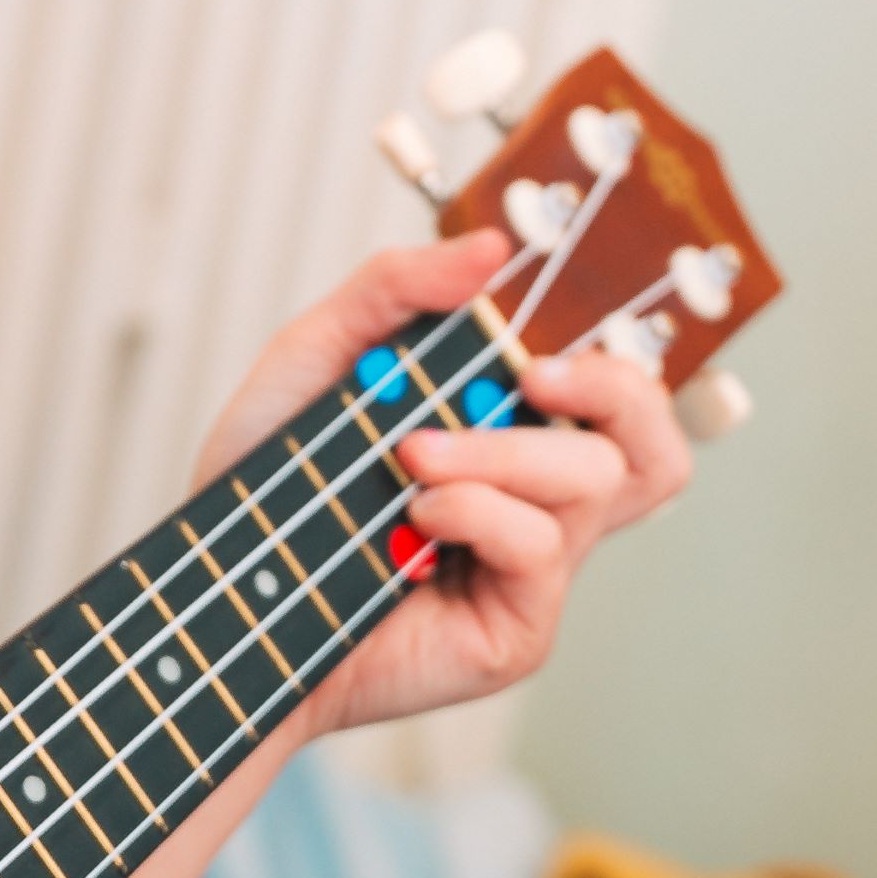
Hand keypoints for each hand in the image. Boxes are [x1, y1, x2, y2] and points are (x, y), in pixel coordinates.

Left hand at [184, 229, 693, 738]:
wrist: (224, 590)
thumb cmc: (273, 486)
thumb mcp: (319, 357)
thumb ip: (396, 289)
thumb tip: (490, 246)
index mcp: (513, 438)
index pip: (623, 405)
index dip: (618, 369)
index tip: (542, 349)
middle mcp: (537, 506)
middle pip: (652, 448)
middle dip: (614, 391)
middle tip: (531, 378)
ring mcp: (533, 573)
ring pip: (595, 484)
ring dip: (504, 452)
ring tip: (414, 455)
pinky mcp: (515, 630)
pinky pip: (540, 548)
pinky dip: (478, 510)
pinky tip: (415, 515)